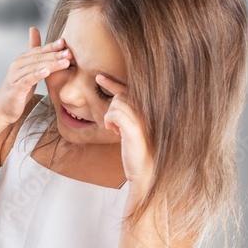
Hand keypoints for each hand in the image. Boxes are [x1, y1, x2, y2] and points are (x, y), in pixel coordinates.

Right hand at [0, 27, 70, 123]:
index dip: (52, 46)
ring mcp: (15, 76)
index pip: (39, 50)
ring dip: (51, 64)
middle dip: (55, 55)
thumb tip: (33, 28)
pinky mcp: (15, 88)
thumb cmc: (19, 86)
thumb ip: (32, 49)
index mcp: (23, 58)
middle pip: (39, 57)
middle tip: (69, 53)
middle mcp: (18, 65)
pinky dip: (37, 75)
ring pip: (35, 67)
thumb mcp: (28, 66)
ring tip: (64, 62)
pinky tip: (46, 72)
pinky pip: (27, 80)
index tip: (65, 42)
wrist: (4, 106)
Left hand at [97, 74, 154, 192]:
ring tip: (116, 131)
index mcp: (148, 110)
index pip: (129, 90)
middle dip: (111, 109)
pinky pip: (114, 113)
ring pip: (116, 103)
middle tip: (113, 126)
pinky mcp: (135, 127)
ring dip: (110, 117)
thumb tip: (114, 101)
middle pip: (121, 95)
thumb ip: (125, 114)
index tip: (99, 77)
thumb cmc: (137, 152)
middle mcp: (148, 111)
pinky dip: (109, 121)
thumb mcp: (130, 129)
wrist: (146, 170)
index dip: (113, 82)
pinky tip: (114, 131)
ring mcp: (142, 118)